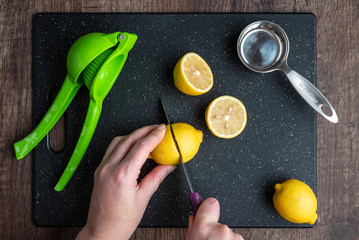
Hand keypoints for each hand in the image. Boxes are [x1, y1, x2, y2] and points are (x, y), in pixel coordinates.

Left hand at [76, 124, 175, 239]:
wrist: (102, 232)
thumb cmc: (121, 221)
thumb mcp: (143, 197)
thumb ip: (156, 177)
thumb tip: (168, 165)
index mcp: (123, 174)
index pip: (141, 147)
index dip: (154, 135)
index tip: (162, 129)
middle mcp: (109, 168)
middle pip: (128, 139)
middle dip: (144, 130)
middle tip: (157, 128)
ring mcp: (102, 168)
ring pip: (118, 142)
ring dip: (133, 135)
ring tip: (147, 135)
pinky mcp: (99, 171)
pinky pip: (111, 150)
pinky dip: (123, 144)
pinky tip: (133, 146)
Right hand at [186, 198, 243, 239]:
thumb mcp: (190, 239)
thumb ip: (193, 227)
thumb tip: (194, 218)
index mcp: (204, 228)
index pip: (209, 203)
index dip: (207, 206)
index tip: (206, 207)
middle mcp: (221, 230)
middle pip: (218, 222)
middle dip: (215, 230)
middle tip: (208, 239)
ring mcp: (233, 236)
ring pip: (227, 233)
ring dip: (223, 239)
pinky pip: (234, 238)